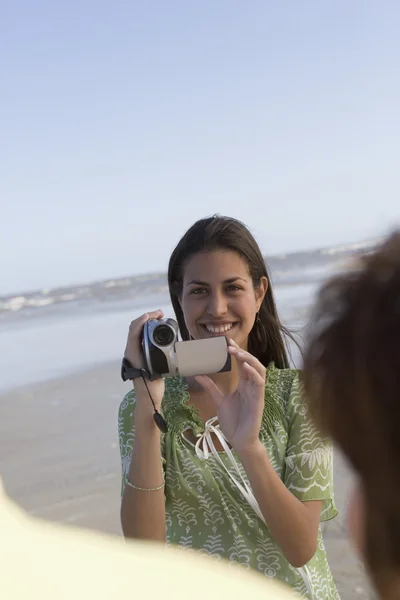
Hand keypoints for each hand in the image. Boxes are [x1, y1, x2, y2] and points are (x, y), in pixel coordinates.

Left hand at [124, 309, 164, 410]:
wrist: (148, 398)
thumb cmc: (150, 386)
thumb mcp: (154, 369)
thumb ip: (154, 356)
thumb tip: (156, 342)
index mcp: (132, 352)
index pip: (134, 330)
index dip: (143, 320)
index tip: (155, 316)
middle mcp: (132, 350)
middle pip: (135, 328)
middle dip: (147, 318)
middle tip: (160, 314)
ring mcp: (136, 353)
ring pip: (139, 332)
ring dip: (148, 323)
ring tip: (160, 319)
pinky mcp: (141, 355)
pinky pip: (143, 338)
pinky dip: (150, 330)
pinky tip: (160, 330)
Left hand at [195, 339, 265, 453]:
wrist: (239, 440)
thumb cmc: (233, 421)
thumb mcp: (218, 400)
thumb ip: (210, 387)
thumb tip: (198, 374)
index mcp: (243, 385)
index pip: (242, 363)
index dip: (236, 351)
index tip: (226, 341)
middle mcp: (251, 386)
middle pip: (251, 363)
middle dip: (242, 352)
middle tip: (229, 344)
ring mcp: (256, 392)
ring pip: (259, 370)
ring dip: (249, 359)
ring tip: (237, 353)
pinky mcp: (259, 400)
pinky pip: (260, 383)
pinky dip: (254, 373)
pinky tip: (246, 368)